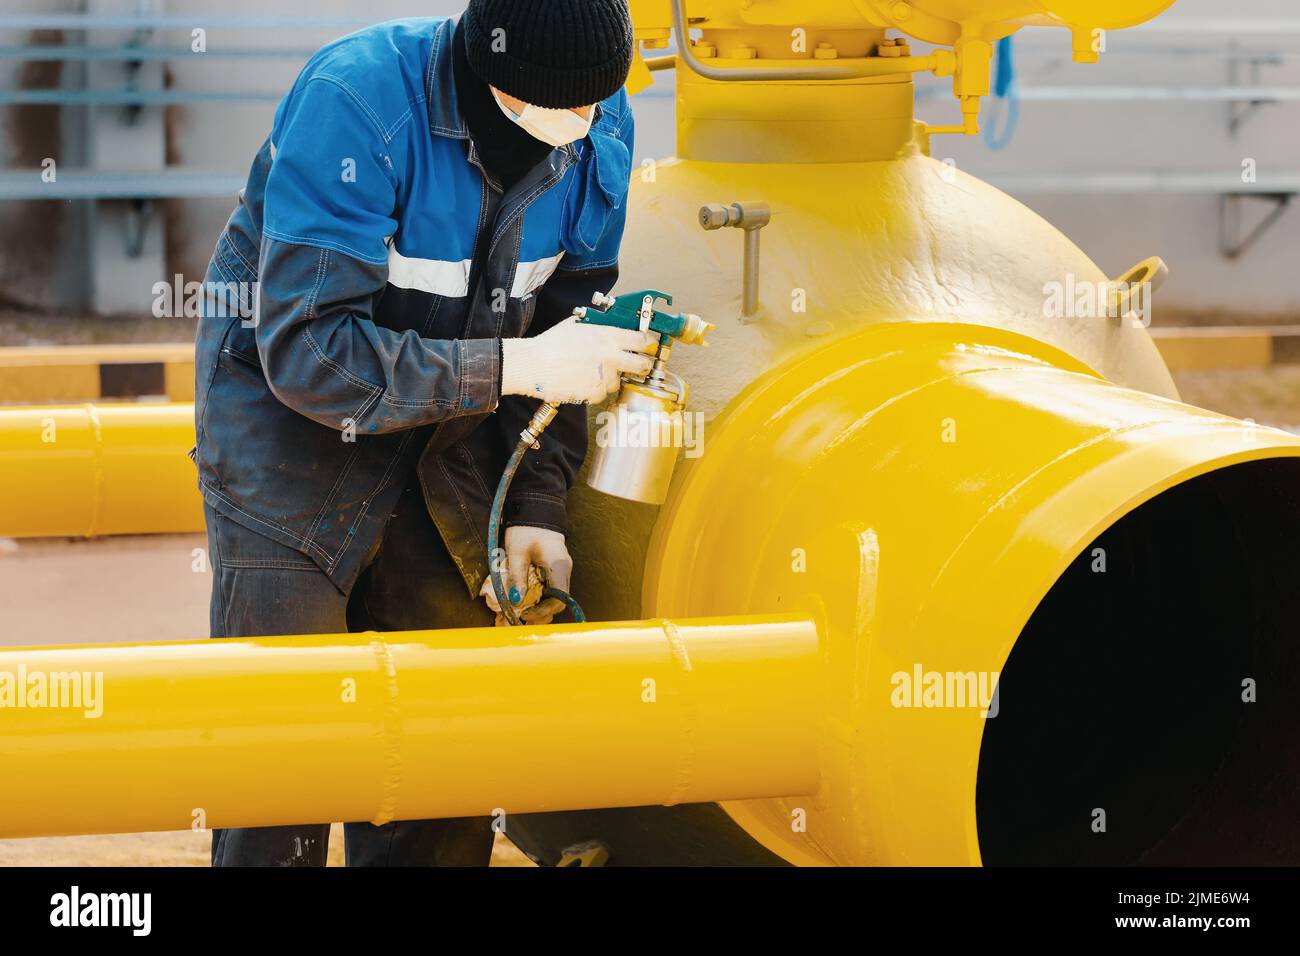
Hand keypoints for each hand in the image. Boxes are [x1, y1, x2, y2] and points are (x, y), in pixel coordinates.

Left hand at [479, 526, 573, 625]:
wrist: (535, 511)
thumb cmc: (526, 530)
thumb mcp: (517, 553)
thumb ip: (517, 577)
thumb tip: (515, 601)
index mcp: (559, 567)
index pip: (559, 599)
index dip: (543, 611)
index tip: (525, 614)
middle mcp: (564, 571)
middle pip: (558, 602)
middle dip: (540, 613)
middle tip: (520, 617)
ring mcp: (560, 571)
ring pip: (554, 597)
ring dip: (539, 607)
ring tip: (520, 610)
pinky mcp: (554, 570)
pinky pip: (549, 589)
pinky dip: (538, 598)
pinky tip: (524, 598)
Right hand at [500, 316, 657, 404]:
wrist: (534, 364)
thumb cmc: (551, 344)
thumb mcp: (577, 325)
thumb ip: (597, 327)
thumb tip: (608, 324)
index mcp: (609, 336)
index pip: (643, 341)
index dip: (648, 345)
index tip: (648, 347)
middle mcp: (612, 356)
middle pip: (642, 365)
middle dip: (641, 366)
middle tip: (636, 366)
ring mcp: (605, 376)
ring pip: (619, 381)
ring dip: (611, 379)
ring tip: (591, 372)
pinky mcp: (596, 393)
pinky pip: (603, 393)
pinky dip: (595, 390)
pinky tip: (581, 382)